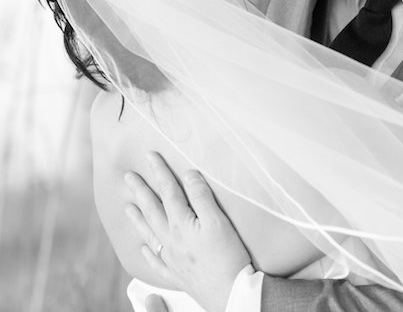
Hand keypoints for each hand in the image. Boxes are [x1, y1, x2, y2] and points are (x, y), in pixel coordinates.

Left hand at [124, 152, 251, 311]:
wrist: (230, 292)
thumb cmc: (228, 256)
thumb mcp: (218, 221)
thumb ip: (202, 197)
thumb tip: (189, 175)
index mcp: (182, 224)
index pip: (168, 191)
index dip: (160, 172)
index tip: (150, 156)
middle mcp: (171, 240)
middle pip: (153, 210)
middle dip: (141, 191)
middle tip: (128, 177)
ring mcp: (171, 258)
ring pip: (149, 234)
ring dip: (138, 218)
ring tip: (127, 206)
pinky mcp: (177, 274)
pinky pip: (155, 261)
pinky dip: (147, 252)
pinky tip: (143, 247)